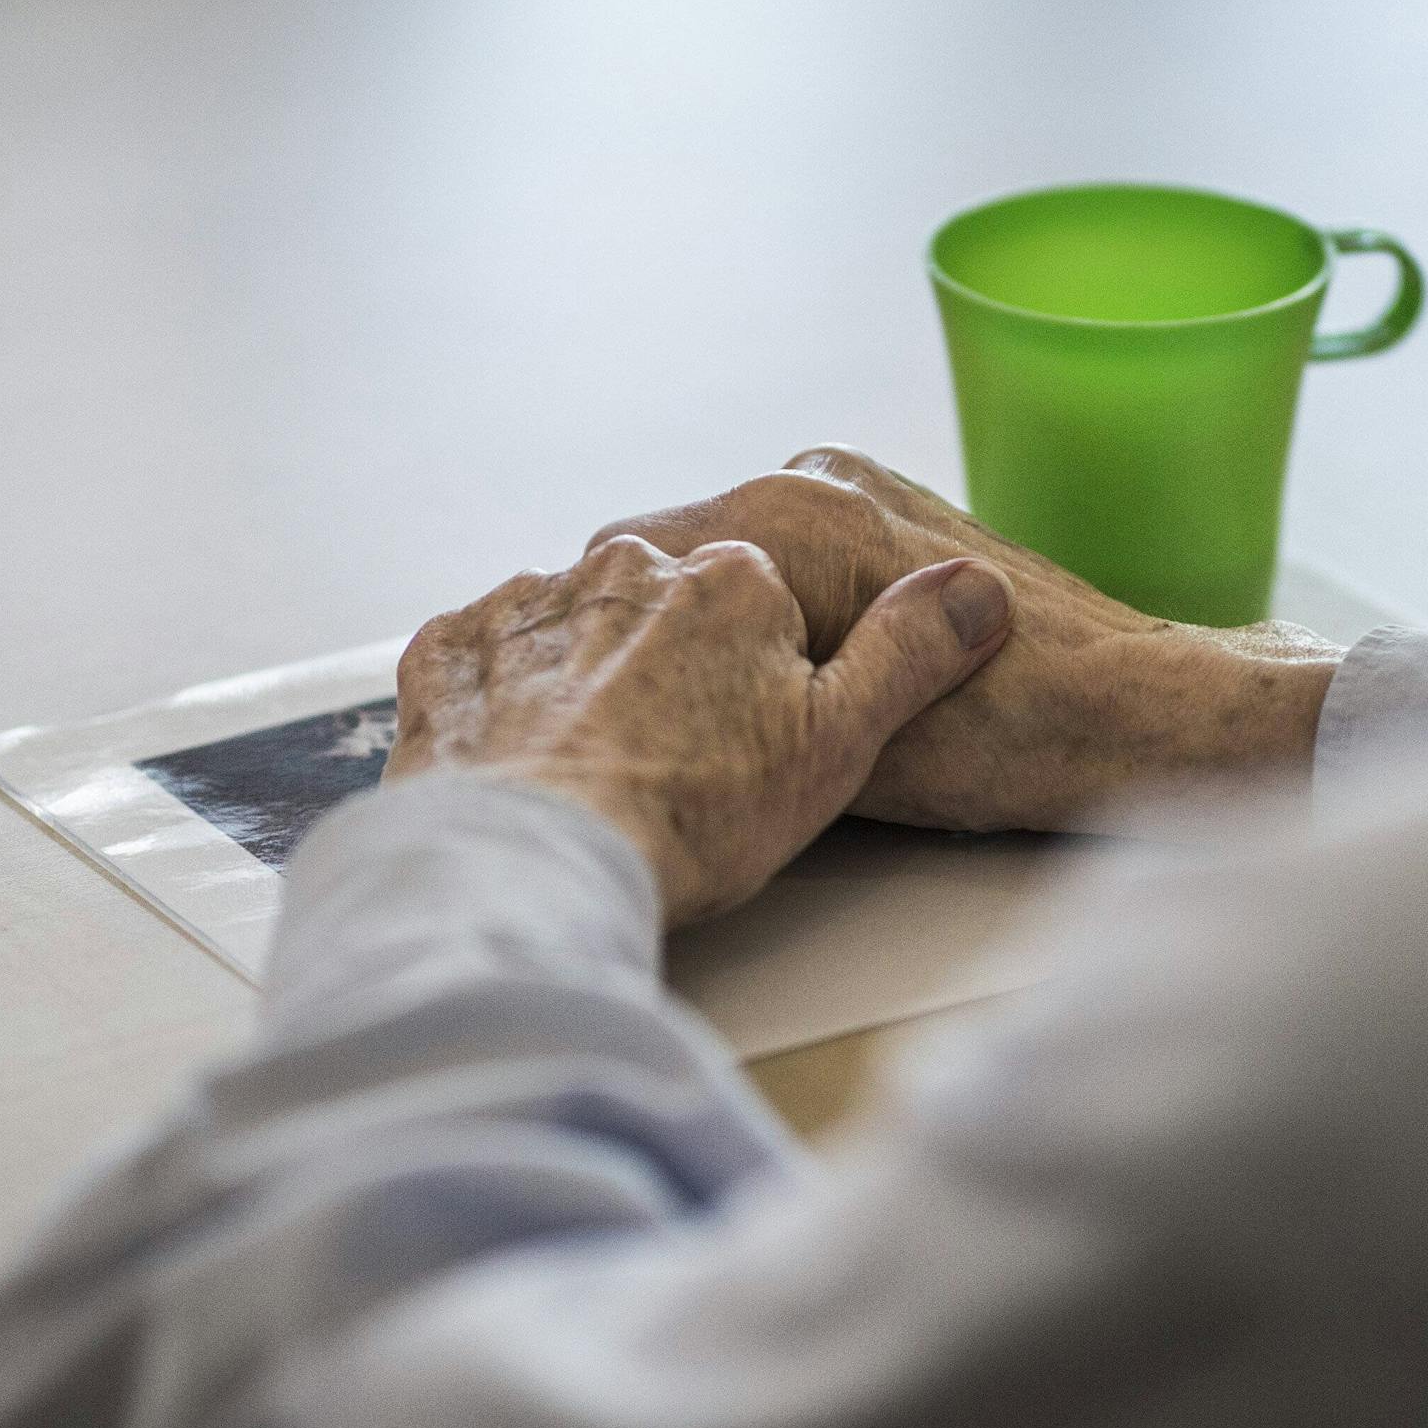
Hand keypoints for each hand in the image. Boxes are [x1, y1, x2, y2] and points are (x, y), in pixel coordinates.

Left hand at [383, 535, 1012, 924]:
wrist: (540, 863)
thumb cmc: (695, 813)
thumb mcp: (839, 742)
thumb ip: (911, 652)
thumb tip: (977, 588)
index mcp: (733, 575)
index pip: (762, 603)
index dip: (762, 679)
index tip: (749, 744)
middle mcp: (627, 564)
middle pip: (666, 605)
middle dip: (673, 666)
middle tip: (674, 763)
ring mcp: (531, 600)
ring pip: (578, 624)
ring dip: (588, 675)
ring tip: (599, 770)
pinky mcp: (450, 648)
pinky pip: (488, 653)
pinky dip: (506, 693)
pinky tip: (529, 756)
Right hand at [579, 447, 1341, 831]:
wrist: (1137, 710)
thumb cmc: (998, 738)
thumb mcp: (829, 742)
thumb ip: (729, 698)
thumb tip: (660, 703)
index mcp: (788, 513)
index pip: (641, 564)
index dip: (622, 647)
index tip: (621, 711)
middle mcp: (816, 475)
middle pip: (694, 558)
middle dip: (679, 635)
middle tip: (680, 721)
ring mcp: (864, 486)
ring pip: (745, 558)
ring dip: (730, 624)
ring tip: (741, 708)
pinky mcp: (899, 514)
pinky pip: (800, 556)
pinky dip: (783, 611)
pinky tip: (803, 679)